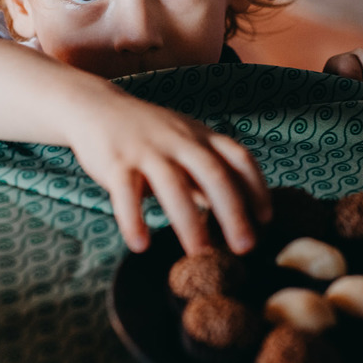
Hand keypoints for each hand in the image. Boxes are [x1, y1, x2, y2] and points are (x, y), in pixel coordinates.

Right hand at [67, 91, 271, 255]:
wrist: (96, 107)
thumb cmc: (148, 134)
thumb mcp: (185, 144)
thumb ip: (208, 175)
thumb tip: (239, 214)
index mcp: (200, 137)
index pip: (239, 158)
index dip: (257, 187)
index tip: (266, 218)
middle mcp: (179, 141)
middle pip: (213, 173)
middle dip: (232, 211)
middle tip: (246, 247)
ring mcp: (147, 150)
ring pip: (173, 185)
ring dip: (189, 222)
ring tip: (199, 255)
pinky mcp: (116, 162)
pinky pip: (126, 193)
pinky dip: (133, 220)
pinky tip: (141, 245)